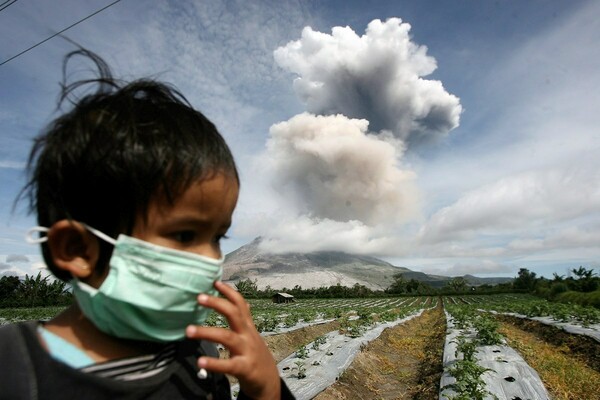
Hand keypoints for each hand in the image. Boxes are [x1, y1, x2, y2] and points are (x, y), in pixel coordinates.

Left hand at [186, 280, 280, 399]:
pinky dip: (214, 362)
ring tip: (188, 330)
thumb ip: (245, 321)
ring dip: (207, 332)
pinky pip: (228, 364)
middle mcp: (248, 335)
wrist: (269, 381)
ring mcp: (246, 351)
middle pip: (234, 314)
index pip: (240, 304)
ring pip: (227, 337)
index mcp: (247, 327)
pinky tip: (200, 360)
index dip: (229, 292)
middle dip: (217, 304)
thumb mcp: (251, 336)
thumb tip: (242, 304)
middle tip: (199, 297)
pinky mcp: (244, 368)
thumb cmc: (255, 356)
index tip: (215, 282)